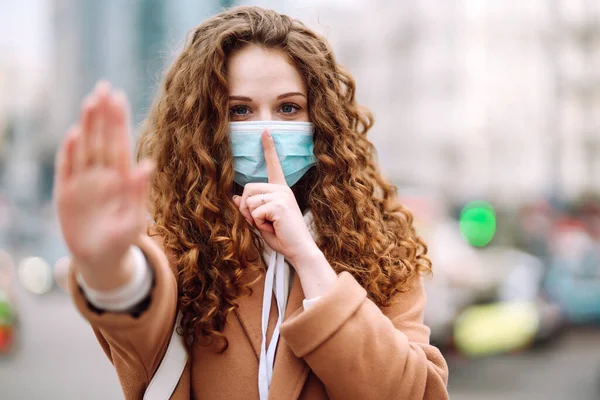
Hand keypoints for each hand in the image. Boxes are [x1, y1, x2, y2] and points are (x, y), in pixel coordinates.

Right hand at [54, 82, 153, 288]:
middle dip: (103, 114)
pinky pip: (66, 168)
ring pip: (85, 148)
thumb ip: (139, 192)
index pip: (120, 143)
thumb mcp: (134, 219)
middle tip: (104, 87)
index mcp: (121, 179)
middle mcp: (102, 175)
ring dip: (87, 126)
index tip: (119, 97)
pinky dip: (68, 152)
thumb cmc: (123, 239)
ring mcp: (83, 182)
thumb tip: (148, 164)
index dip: (119, 121)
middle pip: (102, 139)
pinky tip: (73, 134)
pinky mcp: (65, 194)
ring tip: (90, 102)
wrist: (100, 260)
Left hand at [233, 129, 319, 265]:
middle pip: (247, 189)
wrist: (299, 249)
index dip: (268, 148)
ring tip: (269, 225)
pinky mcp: (279, 204)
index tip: (265, 131)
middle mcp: (282, 189)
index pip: (273, 165)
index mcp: (280, 190)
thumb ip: (250, 208)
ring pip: (248, 201)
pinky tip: (273, 227)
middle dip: (246, 208)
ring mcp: (281, 195)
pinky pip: (254, 211)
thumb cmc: (282, 237)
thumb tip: (234, 196)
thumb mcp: (262, 221)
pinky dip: (259, 224)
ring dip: (253, 218)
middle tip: (262, 222)